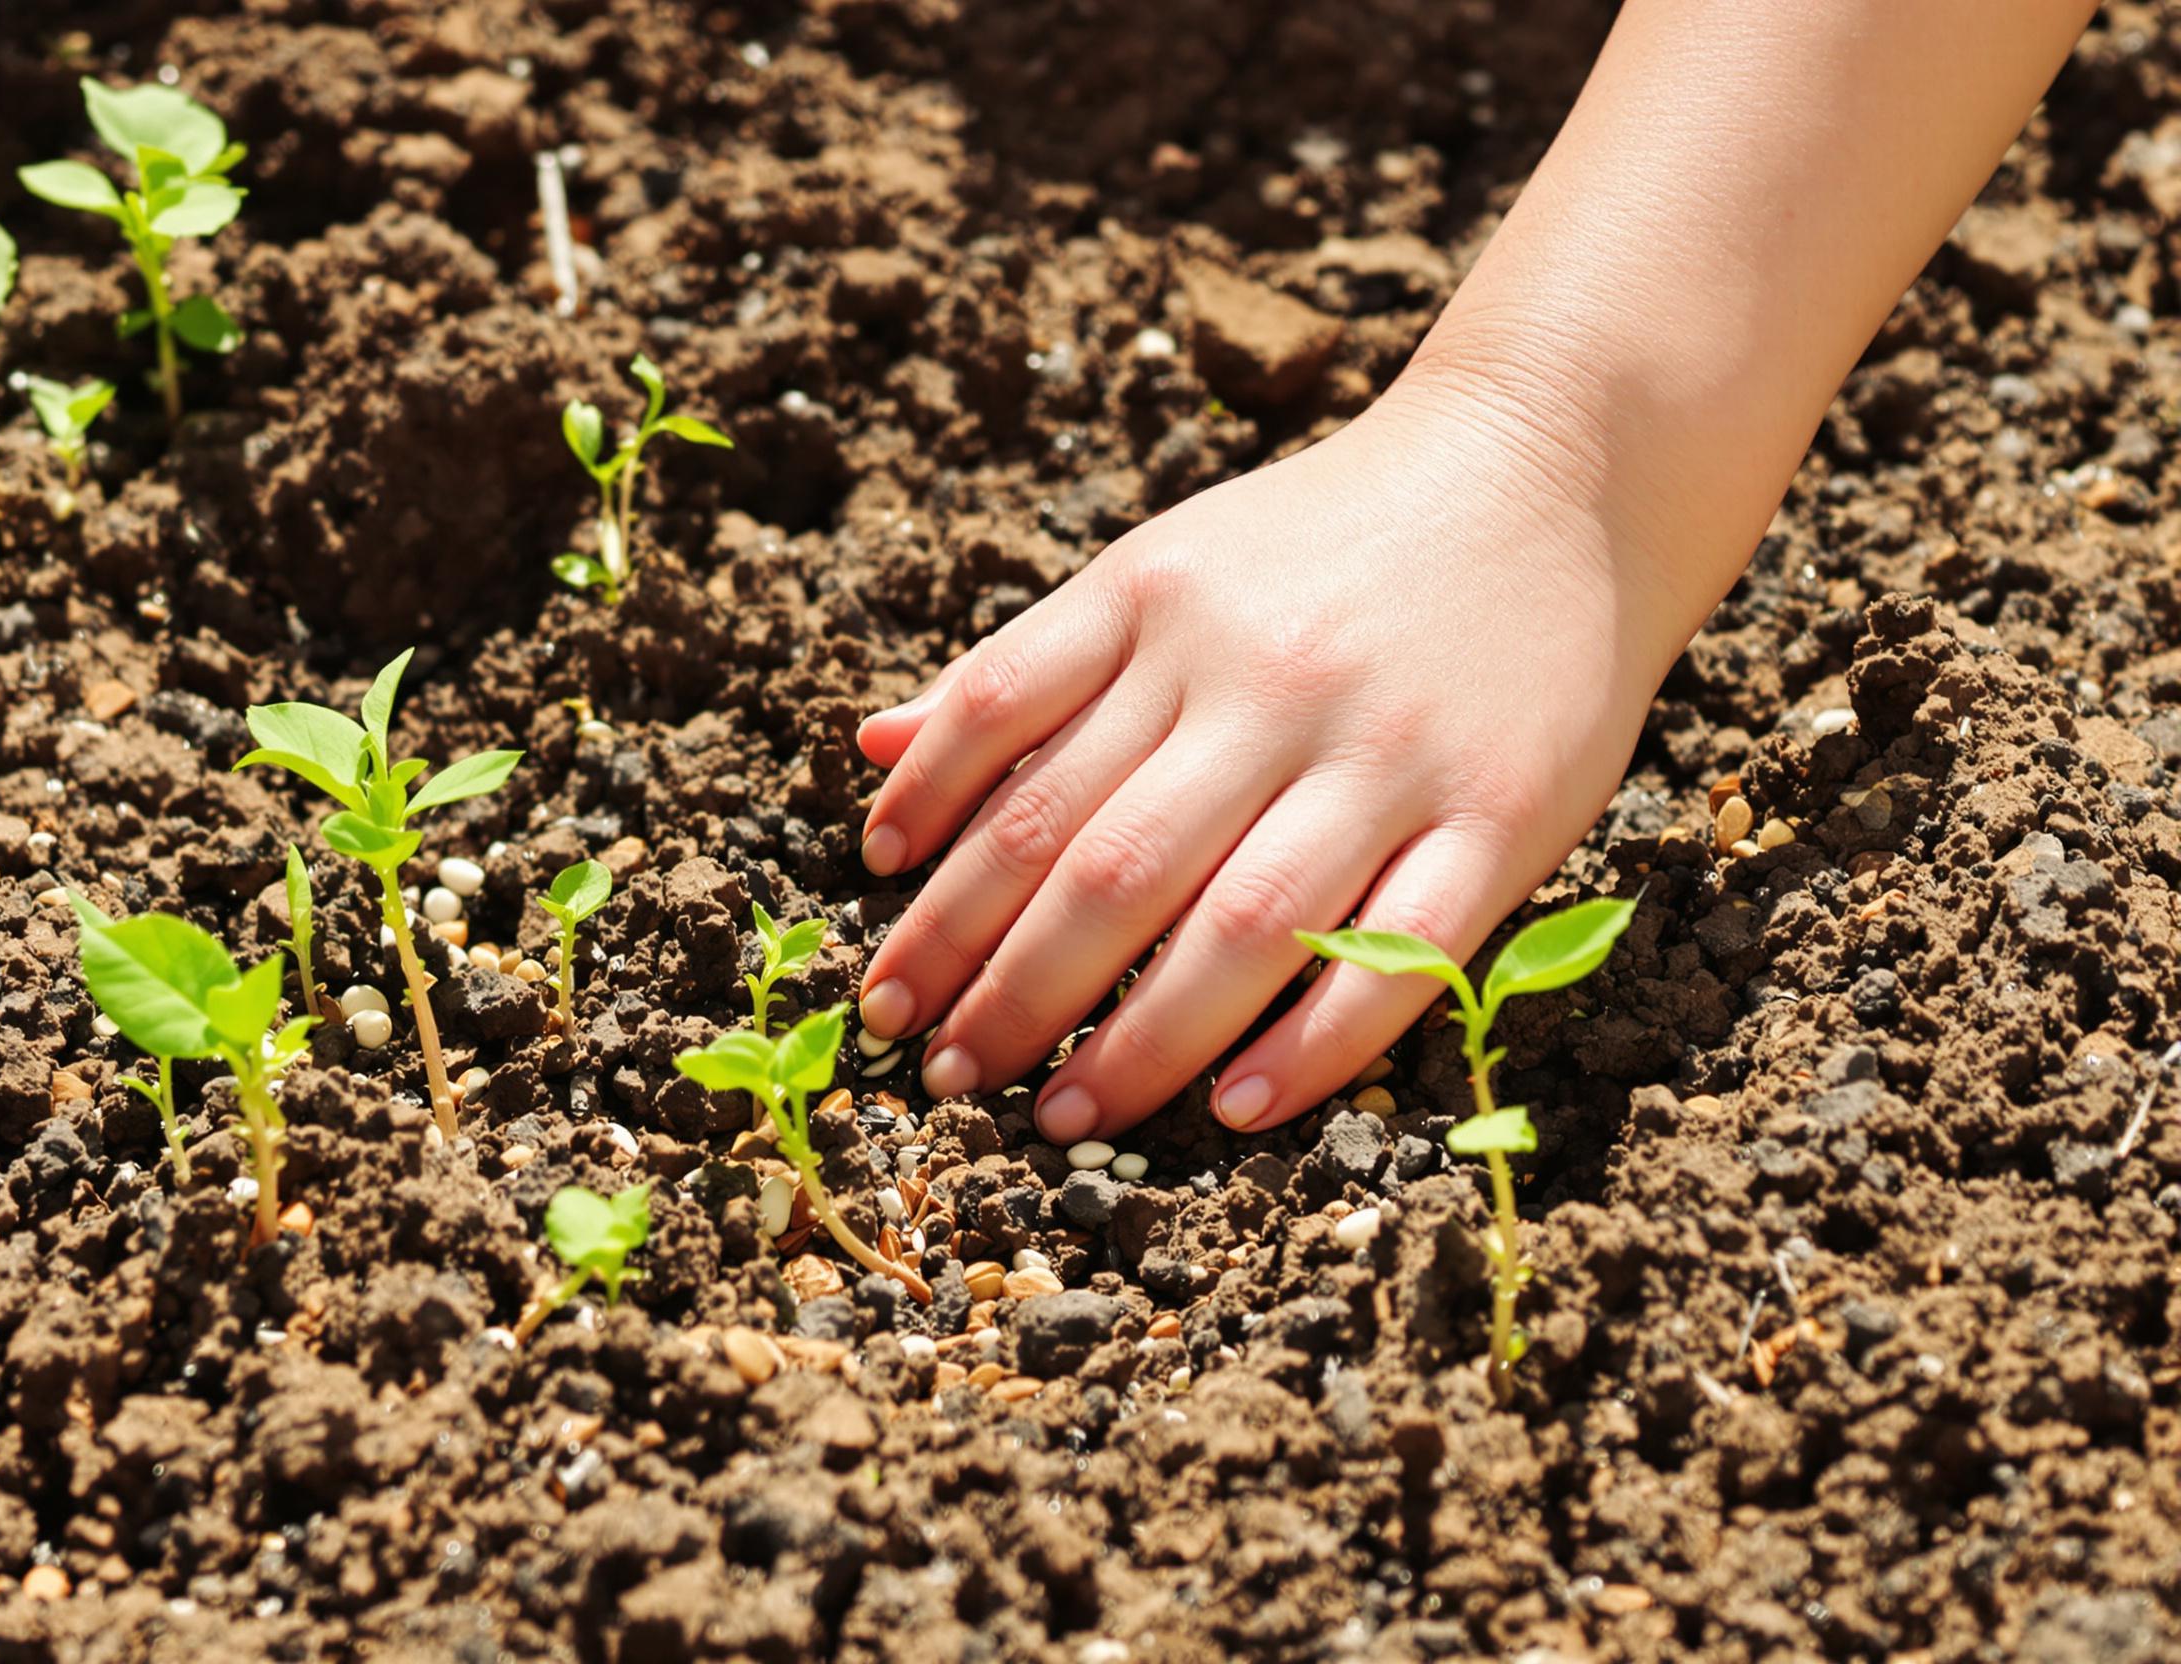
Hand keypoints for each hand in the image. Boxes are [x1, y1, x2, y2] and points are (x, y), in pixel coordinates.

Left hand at [852, 379, 1690, 1142]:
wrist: (1552, 465)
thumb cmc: (1328, 541)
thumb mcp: (1162, 568)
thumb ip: (1025, 666)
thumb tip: (873, 751)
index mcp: (1160, 606)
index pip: (1004, 748)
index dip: (932, 876)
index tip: (882, 977)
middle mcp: (1263, 679)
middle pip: (1104, 858)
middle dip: (1006, 984)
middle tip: (943, 1074)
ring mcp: (1385, 751)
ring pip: (1239, 922)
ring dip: (1134, 1041)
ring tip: (1058, 1118)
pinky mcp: (1499, 811)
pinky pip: (1398, 952)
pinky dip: (1310, 1043)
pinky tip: (1228, 1112)